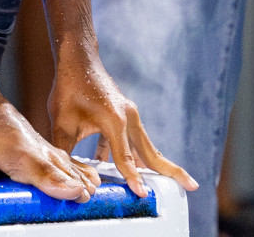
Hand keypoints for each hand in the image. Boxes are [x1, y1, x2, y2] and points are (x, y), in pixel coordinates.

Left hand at [47, 52, 196, 197]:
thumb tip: (65, 174)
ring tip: (171, 182)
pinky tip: (124, 169)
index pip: (124, 157)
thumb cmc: (69, 87)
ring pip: (144, 145)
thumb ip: (66, 150)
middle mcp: (128, 117)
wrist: (78, 57)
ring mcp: (129, 114)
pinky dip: (132, 154)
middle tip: (192, 186)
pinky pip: (132, 139)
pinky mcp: (124, 113)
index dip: (133, 178)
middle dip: (171, 170)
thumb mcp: (61, 121)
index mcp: (114, 120)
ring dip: (155, 164)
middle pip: (151, 151)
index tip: (143, 195)